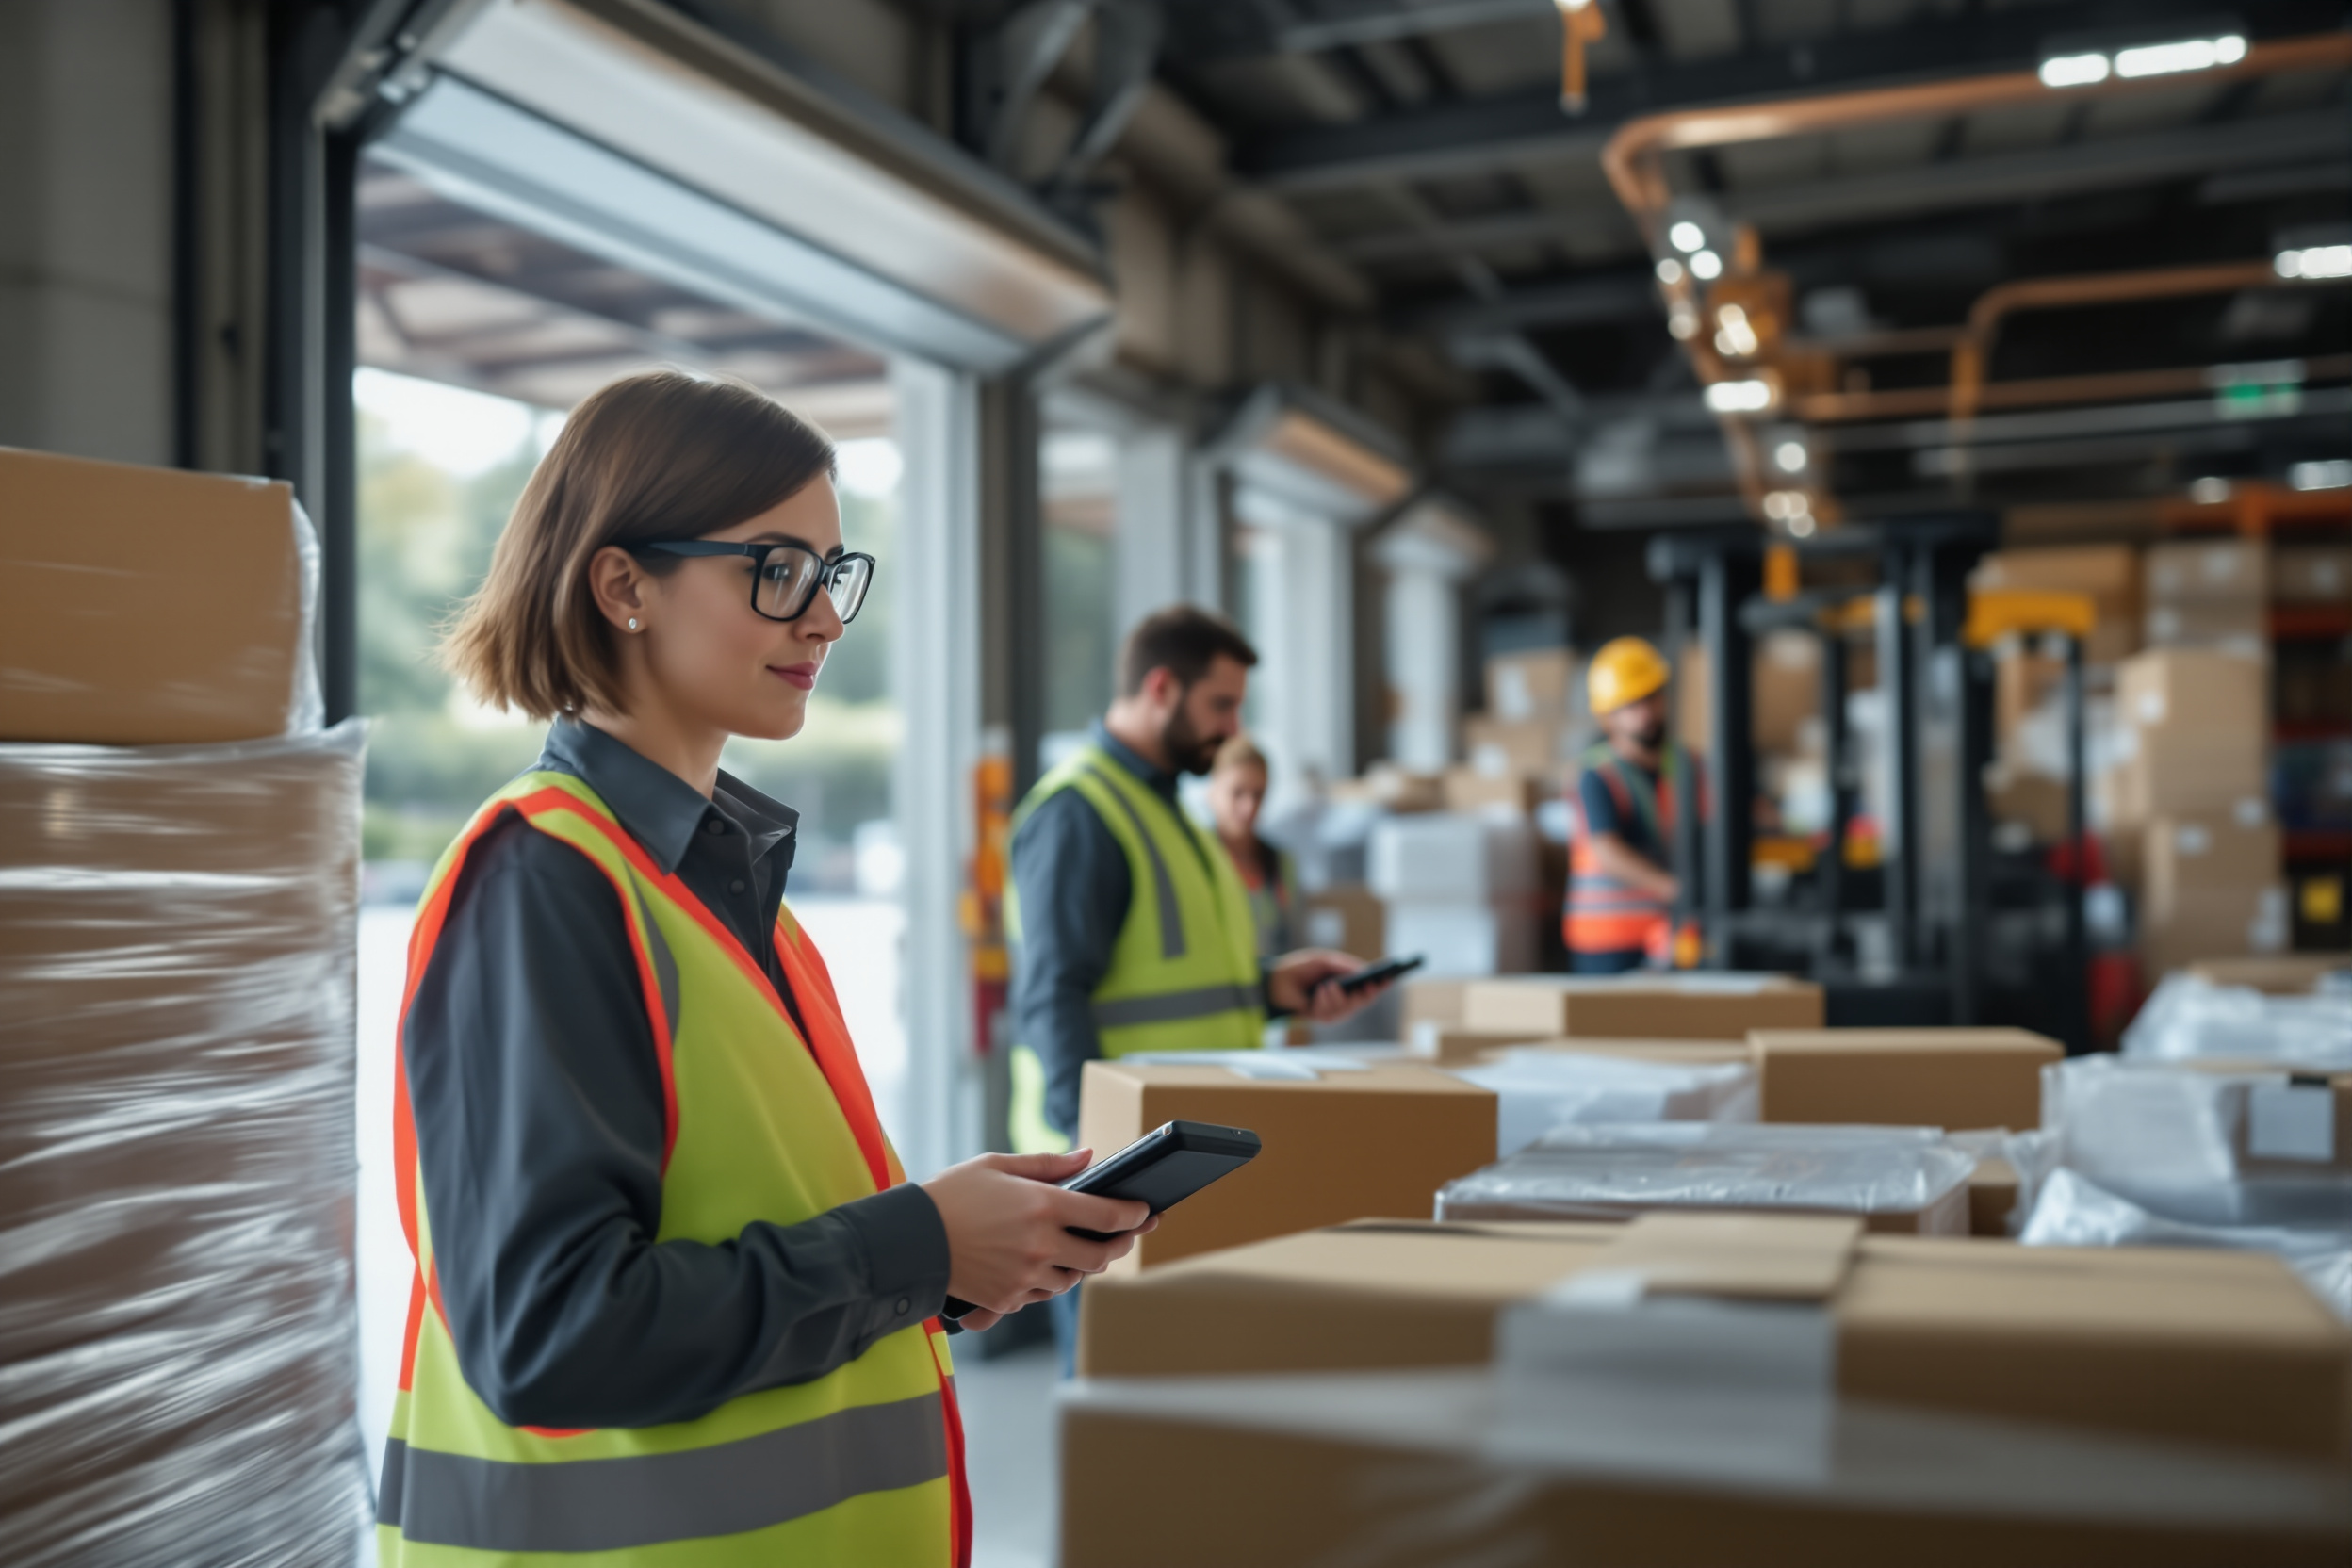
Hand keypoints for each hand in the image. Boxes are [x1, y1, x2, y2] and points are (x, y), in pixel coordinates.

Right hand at [920, 1150, 1157, 1317]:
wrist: (910, 1239)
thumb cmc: (952, 1194)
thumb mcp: (998, 1165)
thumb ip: (1048, 1164)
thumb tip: (1088, 1157)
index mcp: (1042, 1206)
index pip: (1108, 1216)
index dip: (1135, 1215)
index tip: (1146, 1211)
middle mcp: (1040, 1245)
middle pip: (1100, 1256)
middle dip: (1120, 1245)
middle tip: (1127, 1236)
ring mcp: (1025, 1276)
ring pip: (1073, 1279)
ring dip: (1082, 1266)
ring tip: (1081, 1249)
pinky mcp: (1008, 1298)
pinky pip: (1041, 1293)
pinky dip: (1047, 1280)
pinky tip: (1041, 1264)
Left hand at [1268, 949, 1387, 1024]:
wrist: (1276, 980)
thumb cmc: (1300, 968)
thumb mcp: (1324, 960)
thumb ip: (1343, 964)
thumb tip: (1363, 969)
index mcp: (1346, 982)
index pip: (1368, 986)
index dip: (1381, 984)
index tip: (1390, 978)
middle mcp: (1343, 998)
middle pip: (1363, 1002)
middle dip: (1366, 995)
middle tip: (1369, 986)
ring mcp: (1333, 1010)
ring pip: (1348, 1010)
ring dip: (1338, 998)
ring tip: (1328, 986)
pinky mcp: (1320, 1018)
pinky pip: (1330, 1015)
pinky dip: (1324, 1002)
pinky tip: (1318, 993)